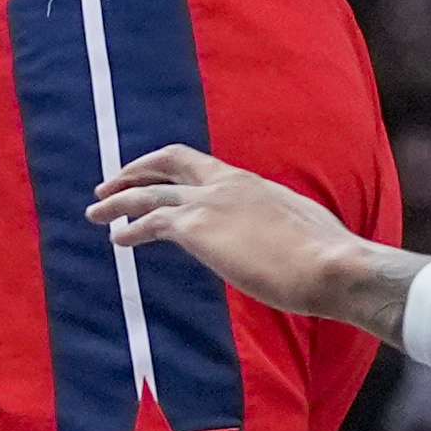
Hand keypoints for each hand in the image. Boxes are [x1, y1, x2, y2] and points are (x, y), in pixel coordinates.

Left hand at [86, 144, 421, 343]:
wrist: (334, 266)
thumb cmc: (328, 256)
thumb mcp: (301, 225)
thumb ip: (278, 224)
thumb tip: (279, 240)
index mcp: (249, 181)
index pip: (199, 164)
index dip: (169, 167)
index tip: (152, 175)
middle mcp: (224, 184)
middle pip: (166, 164)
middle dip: (134, 172)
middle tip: (109, 186)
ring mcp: (209, 205)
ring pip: (148, 194)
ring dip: (118, 202)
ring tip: (96, 213)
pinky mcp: (199, 230)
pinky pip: (151, 223)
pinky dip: (130, 229)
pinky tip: (119, 239)